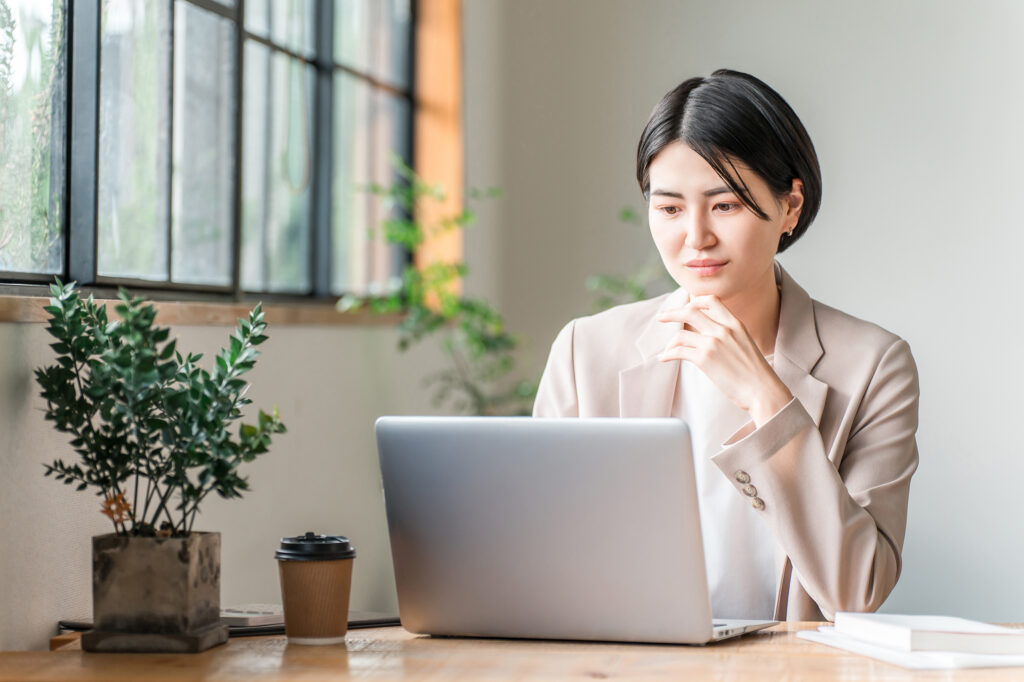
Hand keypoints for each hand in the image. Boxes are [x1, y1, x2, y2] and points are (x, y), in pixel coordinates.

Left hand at [656, 295, 792, 426]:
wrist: (764, 392)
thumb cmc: (756, 374)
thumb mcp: (746, 345)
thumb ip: (730, 336)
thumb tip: (712, 336)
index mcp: (736, 324)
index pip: (712, 300)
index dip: (695, 301)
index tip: (686, 306)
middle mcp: (723, 330)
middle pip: (690, 311)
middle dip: (672, 313)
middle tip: (661, 317)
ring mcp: (713, 343)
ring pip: (681, 334)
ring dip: (670, 342)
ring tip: (667, 350)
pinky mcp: (705, 359)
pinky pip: (678, 351)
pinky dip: (668, 354)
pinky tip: (664, 358)